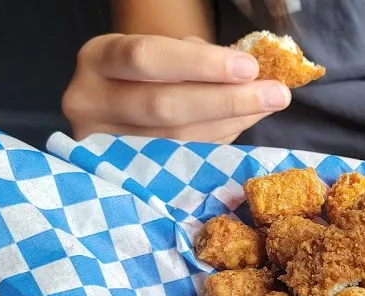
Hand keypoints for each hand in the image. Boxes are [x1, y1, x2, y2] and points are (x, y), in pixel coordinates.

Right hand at [62, 34, 291, 143]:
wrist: (123, 99)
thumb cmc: (155, 70)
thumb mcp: (168, 52)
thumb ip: (203, 59)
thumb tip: (257, 78)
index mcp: (97, 58)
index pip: (146, 58)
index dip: (200, 64)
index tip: (249, 67)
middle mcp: (89, 102)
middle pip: (162, 105)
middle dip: (226, 100)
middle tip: (275, 94)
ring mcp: (104, 145)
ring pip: (176, 140)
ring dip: (231, 123)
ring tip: (268, 106)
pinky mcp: (126, 174)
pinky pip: (182, 163)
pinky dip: (220, 141)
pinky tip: (245, 125)